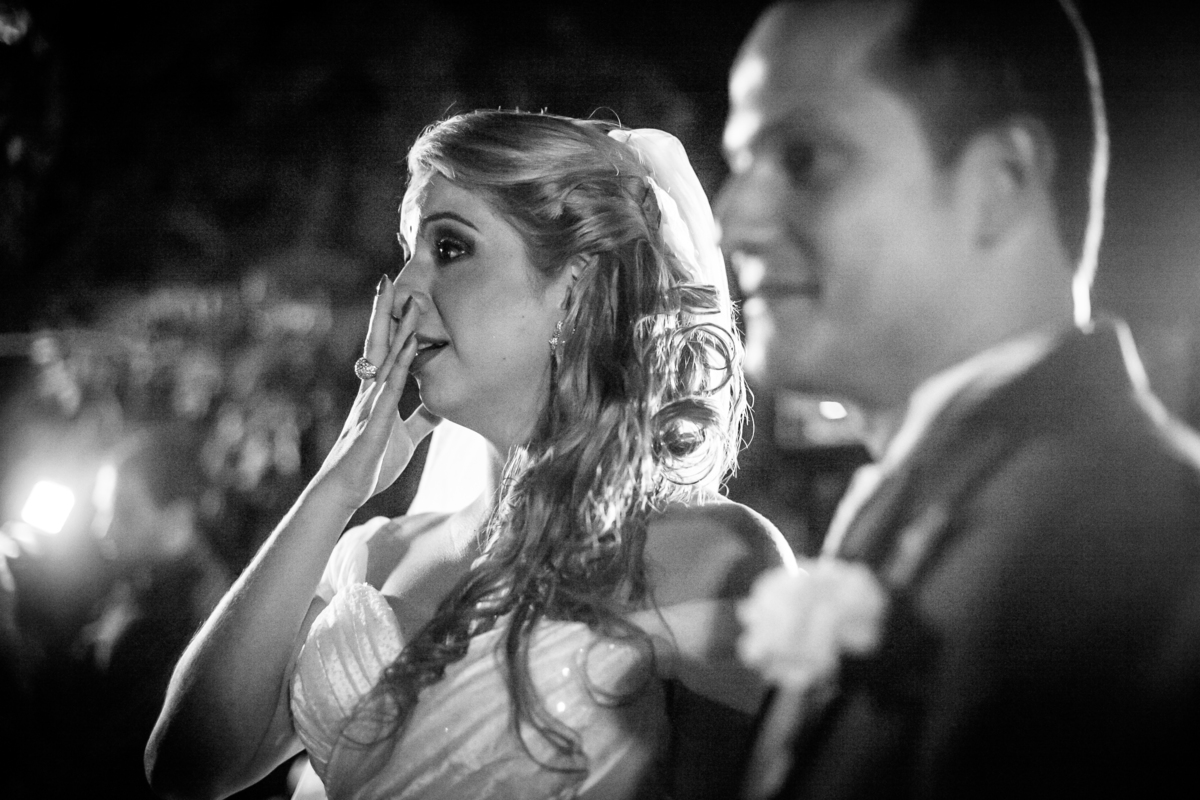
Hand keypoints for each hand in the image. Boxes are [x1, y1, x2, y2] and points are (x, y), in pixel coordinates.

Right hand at [315, 275, 440, 509]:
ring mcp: (371, 404)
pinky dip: (399, 369)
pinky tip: (407, 351)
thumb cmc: (372, 464)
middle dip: (385, 312)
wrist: (347, 490)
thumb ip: (422, 418)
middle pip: (379, 343)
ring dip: (397, 331)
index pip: (386, 350)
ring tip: (406, 302)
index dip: (393, 324)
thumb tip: (440, 404)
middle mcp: (371, 392)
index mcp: (379, 393)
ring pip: (385, 359)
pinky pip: (388, 391)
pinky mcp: (374, 423)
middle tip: (388, 278)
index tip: (400, 295)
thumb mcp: (406, 437)